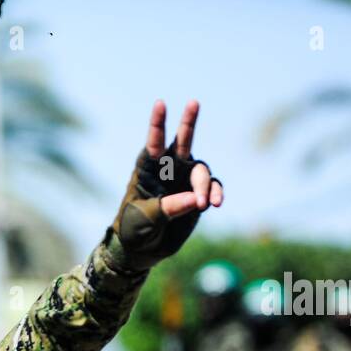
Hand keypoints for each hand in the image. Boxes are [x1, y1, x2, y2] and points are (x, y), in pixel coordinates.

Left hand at [110, 99, 222, 269]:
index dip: (157, 123)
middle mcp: (168, 169)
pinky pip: (213, 188)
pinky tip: (216, 203)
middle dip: (188, 122)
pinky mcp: (198, 195)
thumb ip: (168, 207)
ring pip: (201, 170)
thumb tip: (196, 200)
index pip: (153, 143)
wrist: (142, 248)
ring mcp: (184, 180)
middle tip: (193, 102)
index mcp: (148, 169)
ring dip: (204, 185)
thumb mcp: (145, 218)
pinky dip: (216, 193)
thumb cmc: (134, 228)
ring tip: (204, 204)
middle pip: (182, 141)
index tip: (160, 104)